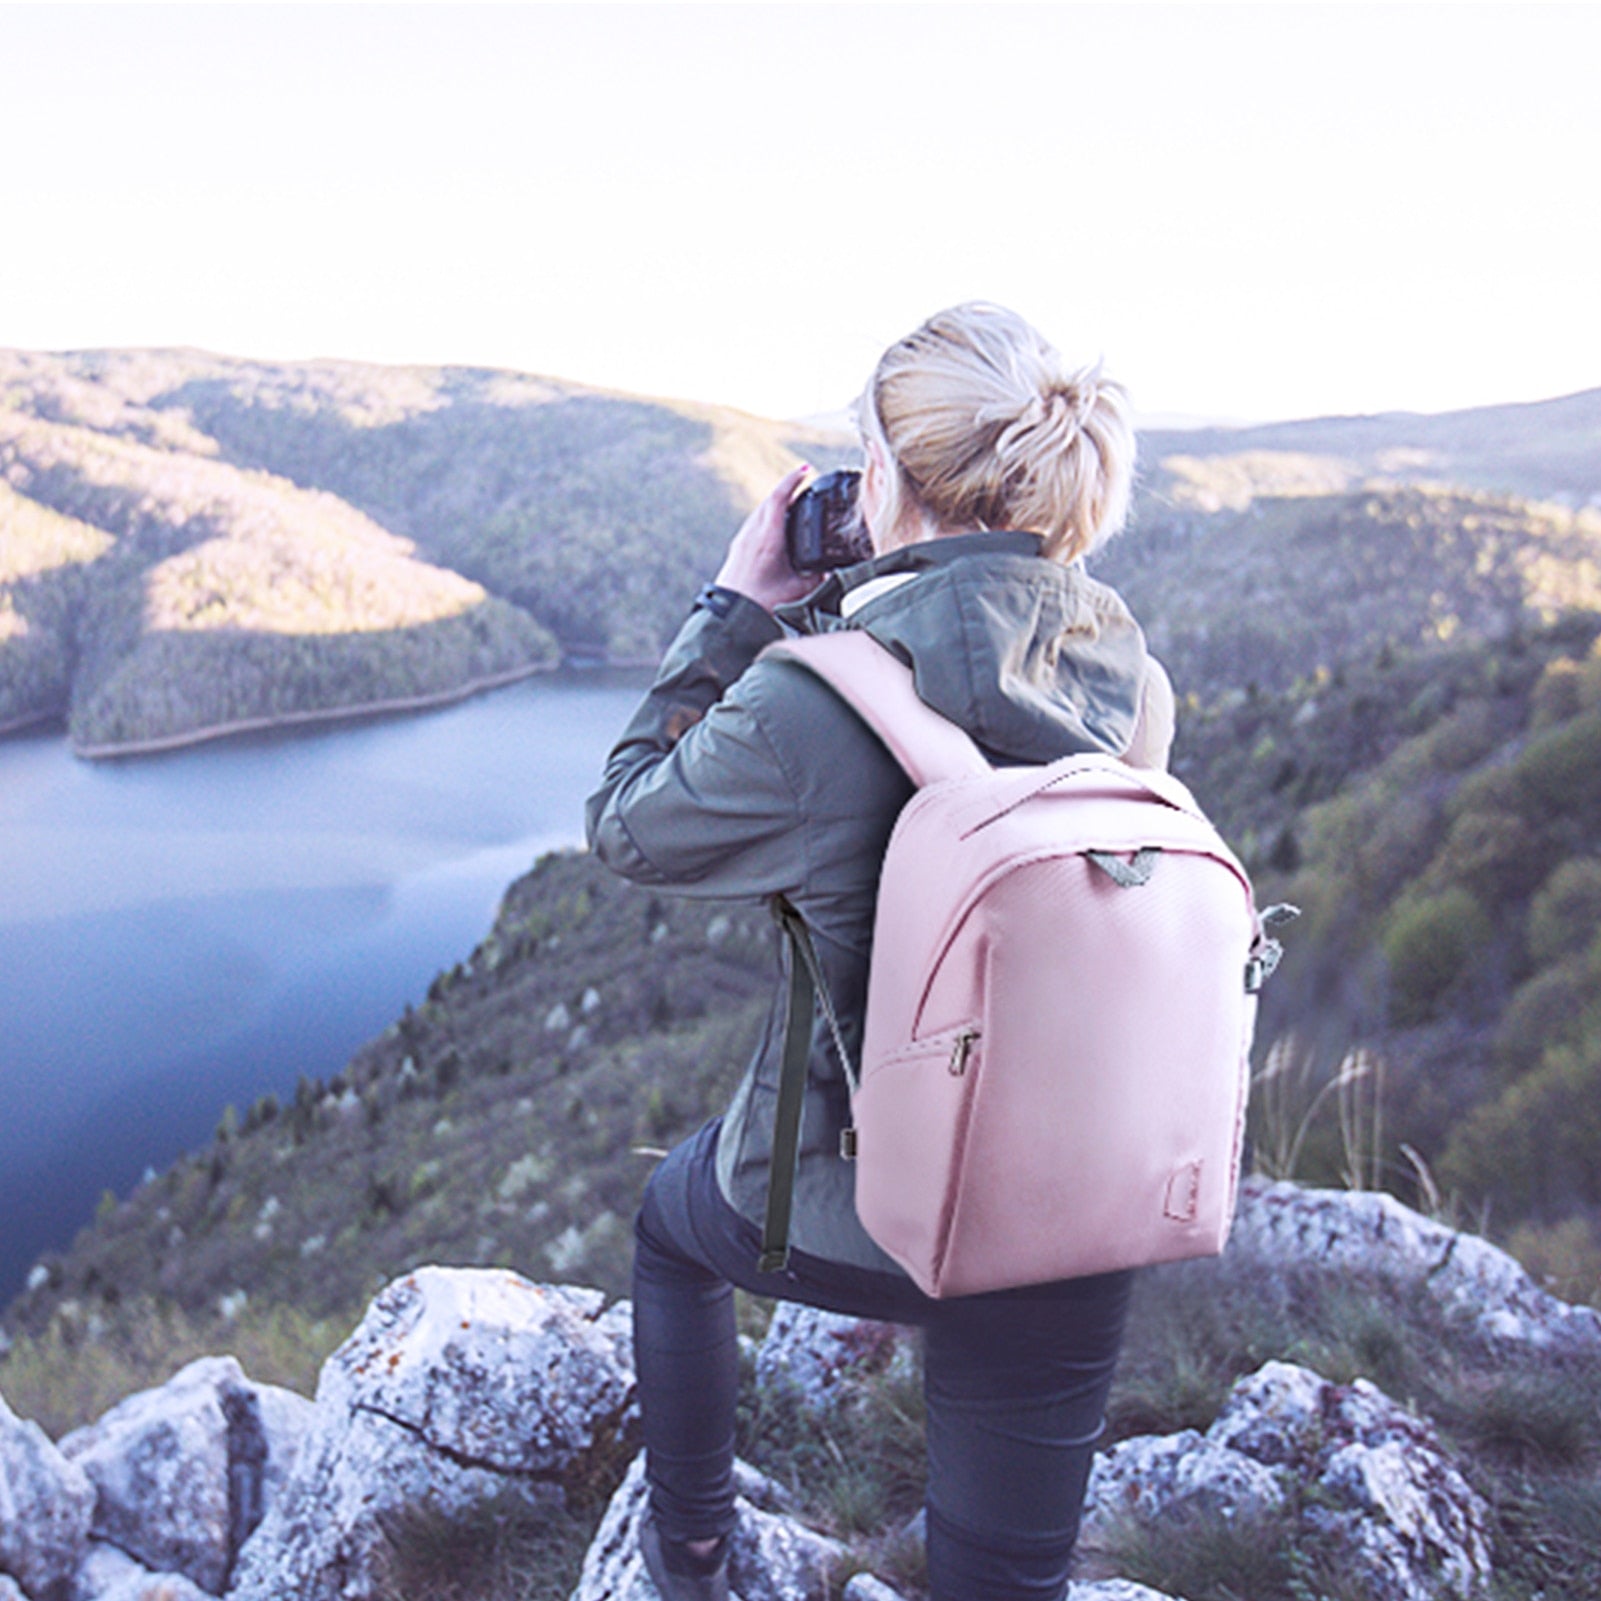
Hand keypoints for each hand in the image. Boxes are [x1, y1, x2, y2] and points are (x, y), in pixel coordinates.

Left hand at [713, 465, 817, 611]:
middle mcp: (751, 534)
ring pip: (759, 512)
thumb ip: (816, 577)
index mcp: (767, 538)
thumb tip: (830, 569)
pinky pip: (754, 523)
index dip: (792, 481)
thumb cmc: (760, 604)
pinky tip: (775, 526)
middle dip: (786, 488)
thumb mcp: (797, 590)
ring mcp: (742, 541)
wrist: (730, 616)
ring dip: (776, 503)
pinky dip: (767, 516)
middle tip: (803, 482)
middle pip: (768, 500)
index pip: (778, 498)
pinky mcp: (738, 549)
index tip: (805, 470)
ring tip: (791, 501)